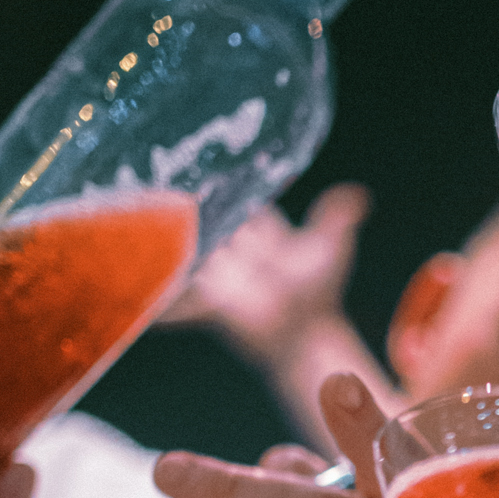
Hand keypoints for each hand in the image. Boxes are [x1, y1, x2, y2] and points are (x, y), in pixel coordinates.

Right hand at [157, 184, 370, 367]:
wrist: (309, 335)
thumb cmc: (318, 291)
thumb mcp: (330, 248)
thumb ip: (337, 219)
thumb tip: (360, 194)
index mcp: (256, 228)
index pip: (232, 196)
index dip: (218, 181)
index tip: (200, 162)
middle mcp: (232, 246)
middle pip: (203, 219)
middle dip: (187, 207)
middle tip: (162, 185)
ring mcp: (219, 274)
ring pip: (187, 253)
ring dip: (169, 244)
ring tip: (137, 224)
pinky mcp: (213, 304)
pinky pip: (181, 303)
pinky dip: (164, 308)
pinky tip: (143, 306)